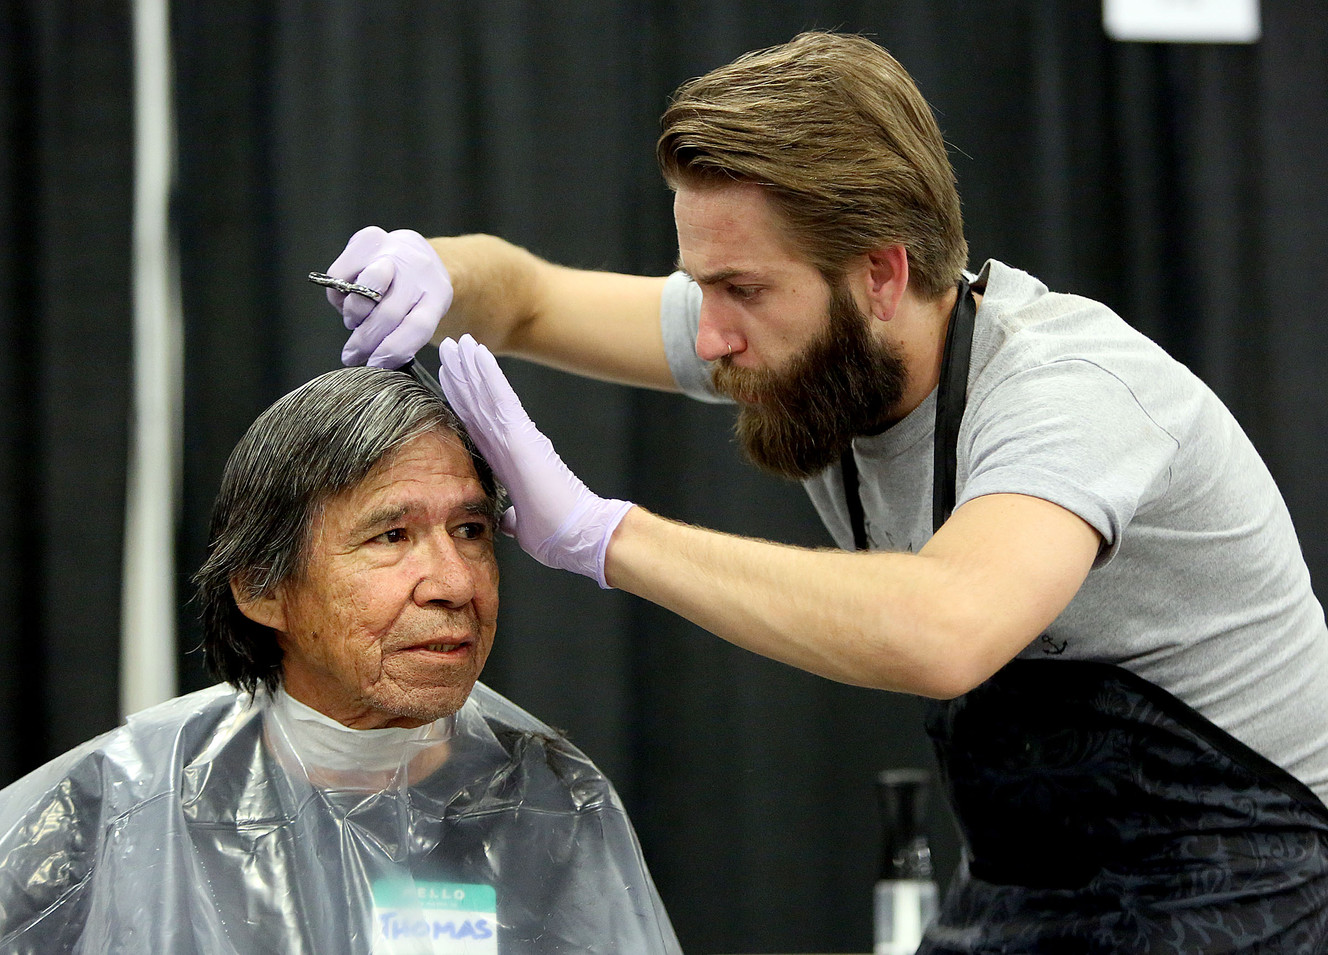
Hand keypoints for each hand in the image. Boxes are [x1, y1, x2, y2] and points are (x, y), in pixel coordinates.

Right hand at [325, 226, 452, 367]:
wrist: (413, 254)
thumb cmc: (413, 296)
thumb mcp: (420, 316)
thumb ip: (404, 335)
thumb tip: (372, 360)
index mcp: (438, 294)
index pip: (417, 327)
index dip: (393, 350)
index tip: (374, 366)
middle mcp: (419, 270)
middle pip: (388, 314)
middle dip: (366, 341)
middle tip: (353, 356)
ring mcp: (394, 250)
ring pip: (361, 293)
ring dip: (353, 316)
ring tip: (354, 322)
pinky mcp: (368, 239)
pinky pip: (340, 276)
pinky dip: (339, 295)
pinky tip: (348, 297)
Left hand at [437, 335, 633, 587]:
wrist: (580, 537)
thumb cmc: (558, 534)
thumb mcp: (521, 526)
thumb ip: (510, 516)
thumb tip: (504, 519)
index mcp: (508, 463)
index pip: (478, 426)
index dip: (464, 401)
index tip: (450, 380)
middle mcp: (511, 444)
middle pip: (479, 403)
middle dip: (462, 375)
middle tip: (449, 348)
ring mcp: (517, 437)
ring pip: (487, 395)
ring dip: (470, 367)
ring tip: (458, 342)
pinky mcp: (522, 436)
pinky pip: (501, 398)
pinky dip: (488, 375)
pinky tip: (478, 354)